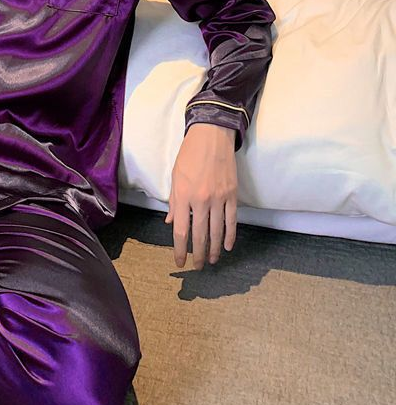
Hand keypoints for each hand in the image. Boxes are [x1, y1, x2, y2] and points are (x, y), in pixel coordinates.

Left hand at [164, 123, 237, 268]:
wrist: (211, 137)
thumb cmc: (189, 155)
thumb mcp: (175, 177)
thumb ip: (173, 202)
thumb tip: (171, 222)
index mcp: (183, 196)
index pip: (181, 231)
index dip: (180, 249)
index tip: (180, 262)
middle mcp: (201, 200)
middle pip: (200, 235)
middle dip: (198, 254)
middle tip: (197, 267)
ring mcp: (219, 198)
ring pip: (217, 231)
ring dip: (214, 249)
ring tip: (212, 261)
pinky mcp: (232, 195)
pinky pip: (232, 220)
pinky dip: (230, 235)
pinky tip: (228, 246)